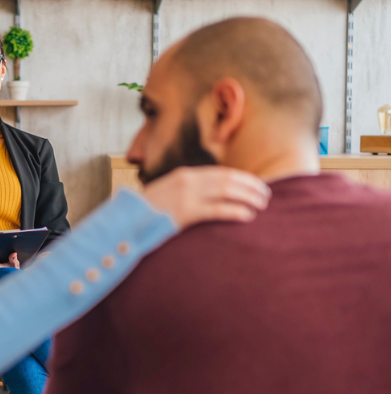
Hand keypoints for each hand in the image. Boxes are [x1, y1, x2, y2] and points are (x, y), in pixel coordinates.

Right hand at [143, 166, 270, 228]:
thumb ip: (188, 192)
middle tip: (266, 195)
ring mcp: (186, 196)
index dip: (242, 179)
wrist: (127, 220)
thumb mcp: (168, 194)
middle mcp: (187, 181)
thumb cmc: (148, 211)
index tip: (256, 185)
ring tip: (261, 205)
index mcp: (184, 175)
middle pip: (228, 179)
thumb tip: (212, 196)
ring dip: (248, 197)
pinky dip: (235, 211)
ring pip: (226, 191)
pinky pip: (216, 210)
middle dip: (250, 186)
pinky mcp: (184, 213)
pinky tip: (247, 215)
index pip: (221, 173)